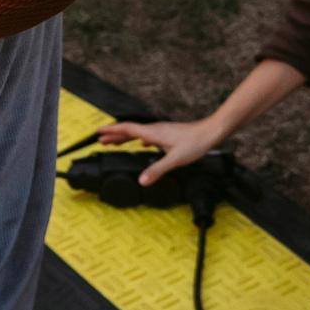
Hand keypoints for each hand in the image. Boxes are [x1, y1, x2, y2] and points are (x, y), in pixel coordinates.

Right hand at [96, 118, 226, 183]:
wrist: (211, 133)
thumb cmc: (195, 142)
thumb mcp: (174, 160)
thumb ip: (157, 170)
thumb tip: (141, 180)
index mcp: (153, 133)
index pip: (127, 129)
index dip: (112, 130)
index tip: (98, 132)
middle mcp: (155, 130)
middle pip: (130, 130)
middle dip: (114, 135)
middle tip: (101, 140)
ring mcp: (162, 131)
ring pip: (139, 133)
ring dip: (125, 137)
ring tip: (115, 143)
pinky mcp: (168, 135)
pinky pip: (148, 136)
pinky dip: (139, 140)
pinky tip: (142, 145)